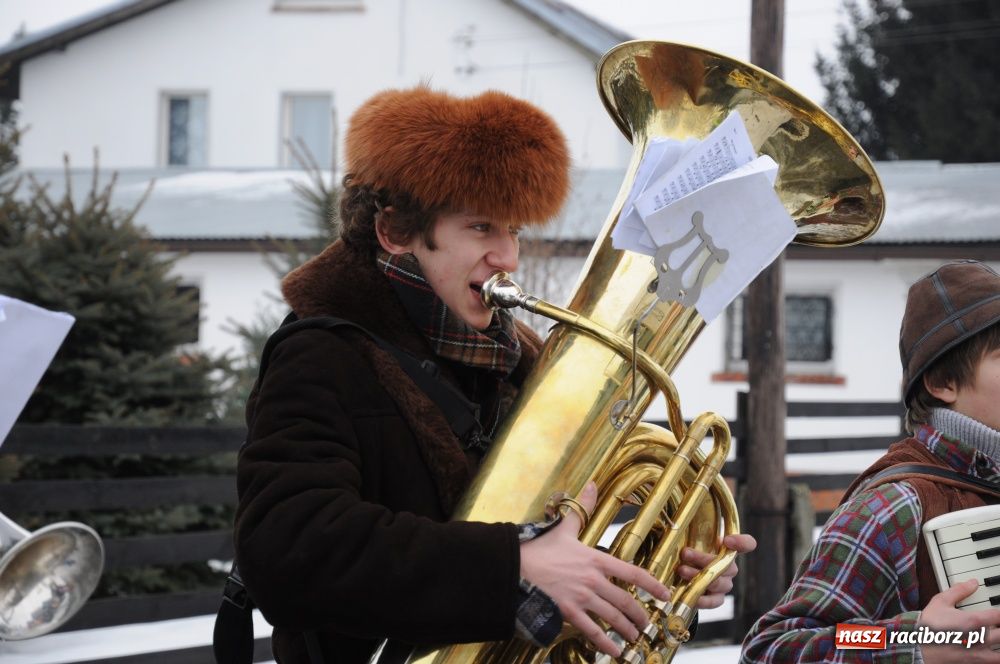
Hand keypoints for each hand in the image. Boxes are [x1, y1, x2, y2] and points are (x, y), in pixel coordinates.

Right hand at [520, 483, 670, 657]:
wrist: (515, 565)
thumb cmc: (538, 547)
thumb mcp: (564, 527)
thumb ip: (581, 509)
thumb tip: (591, 485)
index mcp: (595, 558)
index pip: (632, 572)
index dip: (652, 585)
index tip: (664, 594)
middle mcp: (593, 579)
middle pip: (626, 600)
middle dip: (640, 614)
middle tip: (647, 623)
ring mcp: (581, 597)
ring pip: (613, 617)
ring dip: (627, 629)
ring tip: (635, 637)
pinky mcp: (568, 612)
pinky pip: (592, 631)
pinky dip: (606, 644)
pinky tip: (615, 652)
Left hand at [677, 533, 756, 608]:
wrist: (685, 577)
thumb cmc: (691, 554)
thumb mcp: (693, 541)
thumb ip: (695, 534)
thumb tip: (681, 520)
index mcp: (729, 550)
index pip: (747, 544)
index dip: (741, 542)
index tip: (727, 540)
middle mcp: (730, 568)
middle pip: (725, 565)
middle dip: (703, 559)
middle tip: (685, 553)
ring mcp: (725, 584)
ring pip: (717, 582)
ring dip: (697, 576)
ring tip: (681, 570)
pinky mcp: (717, 599)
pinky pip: (714, 601)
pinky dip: (703, 599)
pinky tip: (692, 595)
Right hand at [919, 579, 999, 662]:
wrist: (917, 647)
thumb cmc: (928, 625)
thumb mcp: (940, 602)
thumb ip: (958, 591)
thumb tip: (972, 583)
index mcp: (973, 621)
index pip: (998, 615)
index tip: (997, 612)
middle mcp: (980, 638)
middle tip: (996, 624)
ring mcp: (979, 652)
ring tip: (996, 637)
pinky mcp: (975, 662)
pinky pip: (994, 661)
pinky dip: (996, 657)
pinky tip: (993, 652)